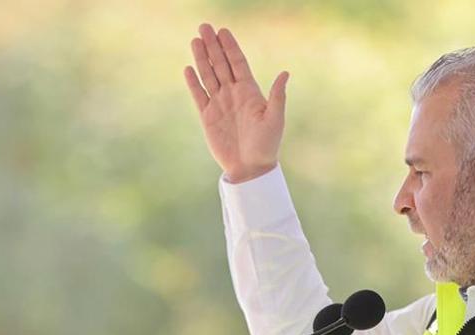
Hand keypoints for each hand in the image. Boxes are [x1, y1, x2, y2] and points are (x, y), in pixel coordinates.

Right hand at [184, 23, 288, 182]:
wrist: (250, 168)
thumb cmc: (266, 145)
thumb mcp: (275, 119)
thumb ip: (277, 96)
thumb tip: (285, 73)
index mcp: (250, 92)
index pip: (238, 63)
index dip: (230, 47)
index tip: (223, 31)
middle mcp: (233, 94)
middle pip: (220, 64)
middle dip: (213, 45)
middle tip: (204, 27)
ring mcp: (219, 104)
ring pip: (208, 75)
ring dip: (202, 58)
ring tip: (195, 40)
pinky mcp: (208, 117)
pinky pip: (199, 95)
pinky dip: (193, 82)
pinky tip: (188, 68)